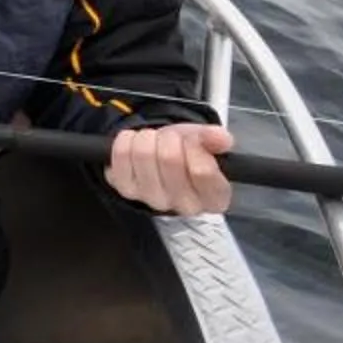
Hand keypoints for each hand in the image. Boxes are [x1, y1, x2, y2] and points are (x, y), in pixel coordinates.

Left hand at [105, 121, 233, 215]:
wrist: (161, 157)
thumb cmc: (188, 152)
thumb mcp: (206, 142)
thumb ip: (215, 139)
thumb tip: (221, 138)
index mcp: (214, 198)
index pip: (202, 171)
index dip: (195, 146)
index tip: (193, 140)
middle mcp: (185, 206)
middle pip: (170, 159)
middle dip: (170, 137)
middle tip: (171, 138)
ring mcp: (154, 200)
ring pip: (144, 154)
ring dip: (148, 137)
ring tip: (155, 140)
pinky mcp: (126, 190)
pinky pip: (121, 154)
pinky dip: (127, 139)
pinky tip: (136, 143)